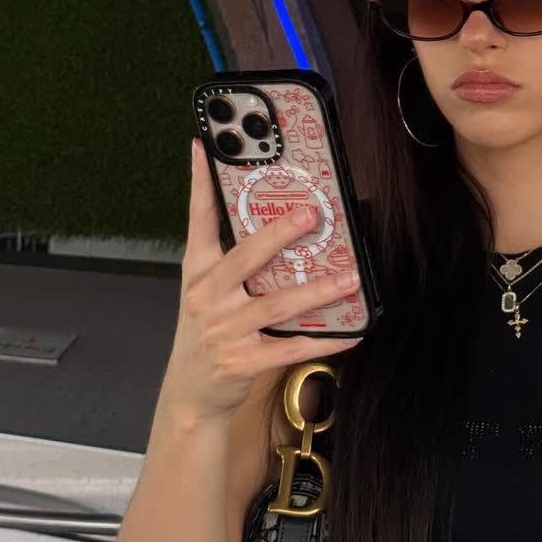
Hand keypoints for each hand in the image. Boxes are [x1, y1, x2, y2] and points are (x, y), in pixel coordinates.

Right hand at [164, 139, 363, 422]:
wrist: (191, 393)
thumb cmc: (206, 332)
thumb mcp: (205, 290)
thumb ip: (230, 258)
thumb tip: (276, 221)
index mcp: (198, 272)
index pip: (198, 220)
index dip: (200, 183)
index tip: (206, 148)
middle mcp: (207, 296)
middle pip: (245, 257)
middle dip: (279, 234)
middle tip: (311, 214)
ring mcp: (224, 330)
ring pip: (276, 304)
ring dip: (317, 290)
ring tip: (349, 276)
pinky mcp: (243, 361)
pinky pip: (290, 347)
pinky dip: (324, 341)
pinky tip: (350, 333)